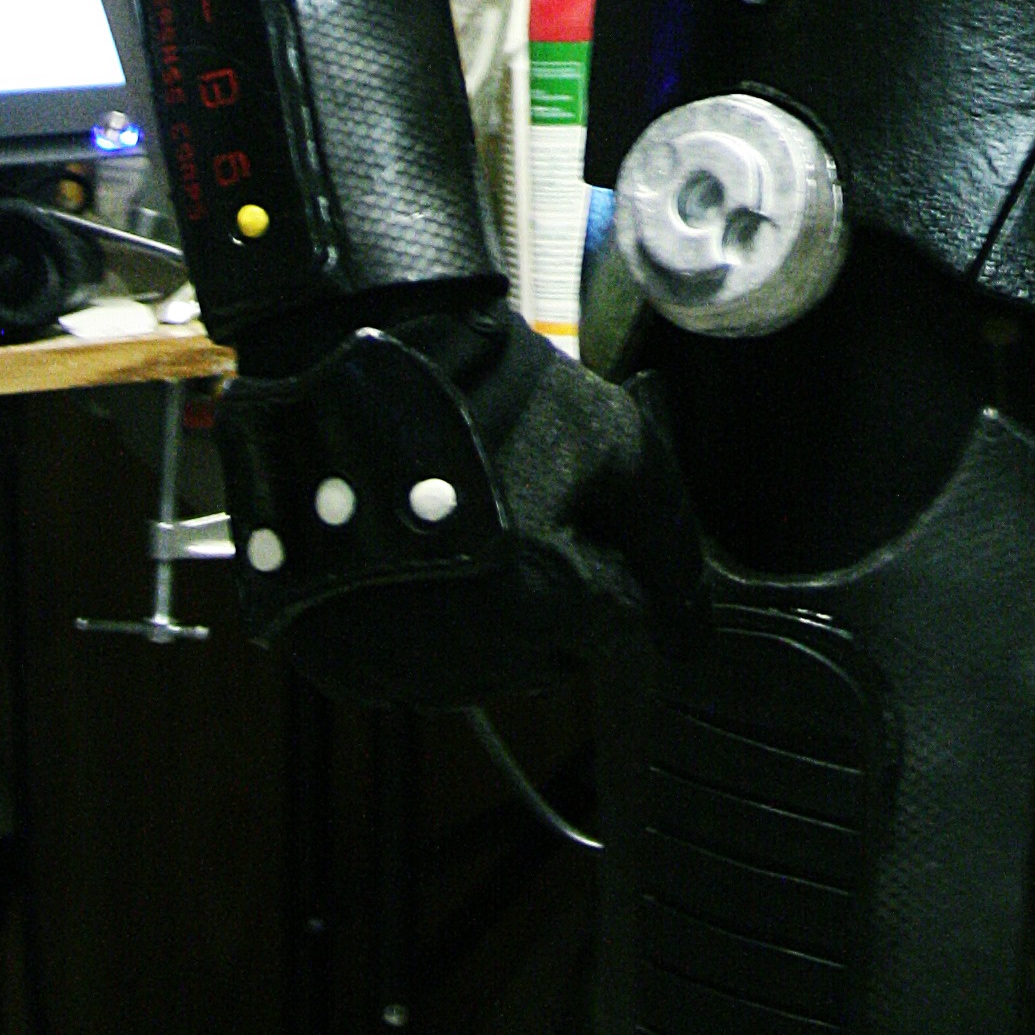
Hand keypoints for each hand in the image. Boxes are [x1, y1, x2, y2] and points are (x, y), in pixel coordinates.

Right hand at [216, 292, 701, 707]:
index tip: (577, 503)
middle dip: (556, 596)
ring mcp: (397, 664)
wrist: (363, 365)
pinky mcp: (343, 660)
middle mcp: (466, 658)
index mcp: (541, 608)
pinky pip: (409, 669)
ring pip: (483, 669)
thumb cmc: (493, 395)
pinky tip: (421, 557)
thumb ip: (667, 539)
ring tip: (471, 526)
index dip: (610, 555)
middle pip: (553, 654)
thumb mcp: (613, 440)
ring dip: (491, 618)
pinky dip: (423, 626)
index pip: (620, 621)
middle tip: (524, 510)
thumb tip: (691, 636)